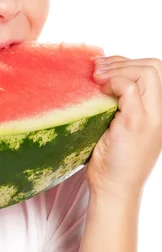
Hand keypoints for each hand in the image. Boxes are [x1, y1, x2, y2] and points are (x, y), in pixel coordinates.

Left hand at [86, 56, 161, 196]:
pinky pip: (130, 88)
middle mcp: (159, 112)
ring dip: (117, 68)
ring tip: (96, 76)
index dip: (128, 62)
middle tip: (97, 69)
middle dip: (123, 61)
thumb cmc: (112, 160)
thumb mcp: (119, 125)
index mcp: (157, 111)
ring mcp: (151, 118)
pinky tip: (100, 89)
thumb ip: (119, 103)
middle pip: (154, 66)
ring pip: (147, 72)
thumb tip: (101, 75)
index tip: (103, 68)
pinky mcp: (136, 124)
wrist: (114, 189)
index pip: (154, 70)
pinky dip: (114, 82)